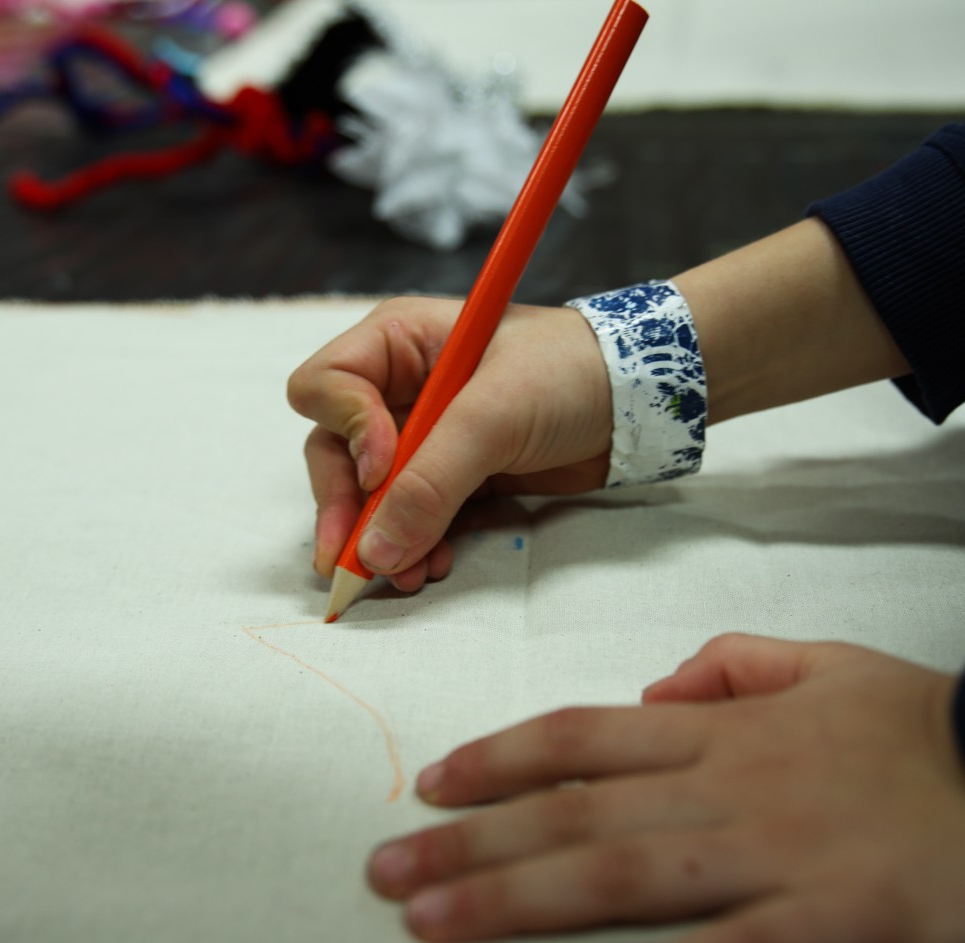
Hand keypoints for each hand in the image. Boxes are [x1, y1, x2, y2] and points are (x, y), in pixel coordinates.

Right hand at [286, 298, 609, 591]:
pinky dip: (416, 545)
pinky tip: (432, 566)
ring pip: (371, 495)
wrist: (640, 402)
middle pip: (334, 453)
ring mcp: (425, 435)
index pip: (325, 387)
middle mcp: (399, 387)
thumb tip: (375, 550)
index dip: (346, 432)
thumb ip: (431, 481)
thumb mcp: (494, 416)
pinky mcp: (455, 475)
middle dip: (347, 508)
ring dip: (381, 538)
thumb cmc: (569, 372)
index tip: (384, 469)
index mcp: (397, 343)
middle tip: (351, 562)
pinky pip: (413, 517)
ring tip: (404, 576)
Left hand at [366, 634, 964, 942]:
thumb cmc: (932, 726)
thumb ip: (734, 663)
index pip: (583, 736)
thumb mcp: (826, 662)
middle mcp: (728, 784)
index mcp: (724, 728)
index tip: (430, 782)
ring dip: (516, 898)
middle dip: (468, 841)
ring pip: (621, 870)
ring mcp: (776, 851)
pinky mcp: (835, 918)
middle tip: (383, 870)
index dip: (498, 758)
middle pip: (574, 809)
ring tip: (431, 923)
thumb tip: (658, 685)